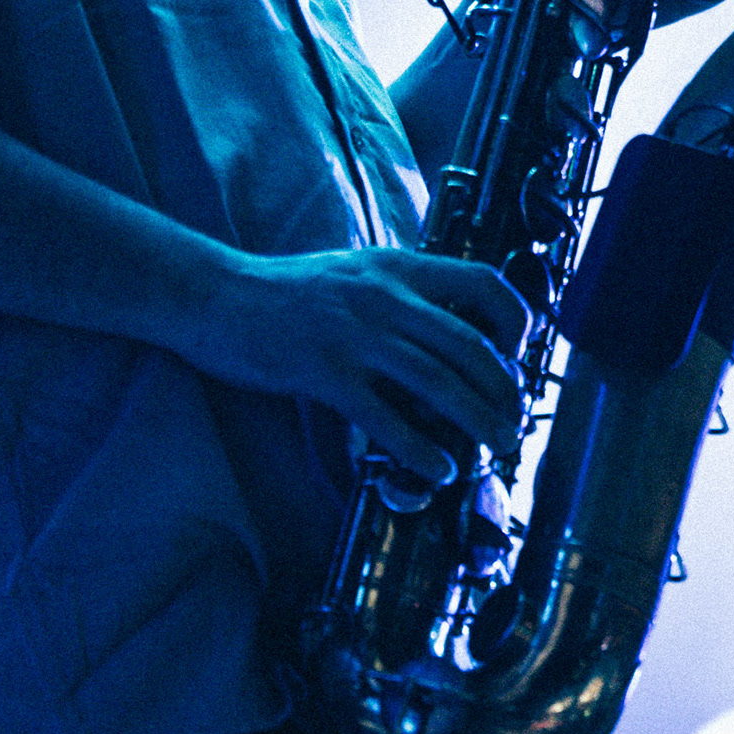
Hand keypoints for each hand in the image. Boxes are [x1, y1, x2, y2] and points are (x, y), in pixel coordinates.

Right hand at [196, 246, 533, 487]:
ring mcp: (355, 333)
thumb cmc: (286, 292)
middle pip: (472, 345)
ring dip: (479, 423)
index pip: (484, 282)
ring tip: (495, 449)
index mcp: (398, 267)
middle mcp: (385, 295)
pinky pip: (387, 417)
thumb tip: (448, 336)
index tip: (517, 358)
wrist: (215, 294)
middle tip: (515, 425)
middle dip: (506, 393)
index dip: (516, 322)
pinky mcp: (324, 371)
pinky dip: (422, 448)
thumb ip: (401, 295)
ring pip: (440, 382)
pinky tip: (437, 467)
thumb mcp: (355, 273)